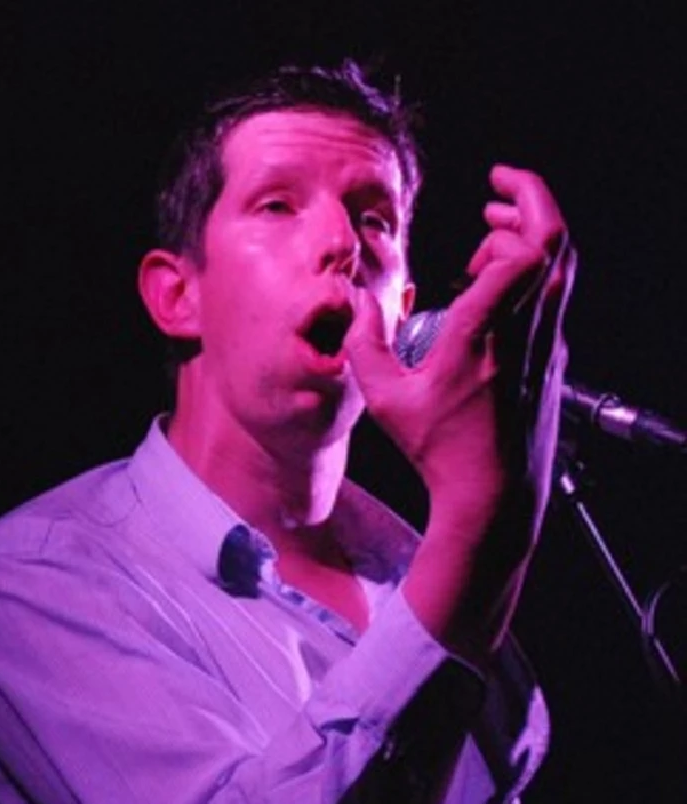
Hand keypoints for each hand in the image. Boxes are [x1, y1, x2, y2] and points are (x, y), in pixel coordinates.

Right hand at [350, 164, 574, 555]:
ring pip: (559, 269)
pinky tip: (496, 291)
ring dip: (530, 240)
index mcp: (487, 332)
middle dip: (531, 204)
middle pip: (556, 244)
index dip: (516, 208)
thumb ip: (364, 343)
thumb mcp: (386, 399)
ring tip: (491, 238)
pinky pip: (552, 298)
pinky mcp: (552, 363)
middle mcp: (527, 332)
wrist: (494, 498)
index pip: (524, 250)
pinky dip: (530, 275)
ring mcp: (545, 347)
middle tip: (497, 195)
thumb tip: (357, 304)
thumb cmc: (441, 452)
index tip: (490, 192)